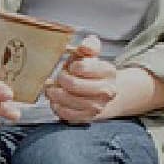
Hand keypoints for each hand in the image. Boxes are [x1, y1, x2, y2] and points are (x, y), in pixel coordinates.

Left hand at [42, 39, 163, 126]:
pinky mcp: (87, 118)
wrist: (102, 93)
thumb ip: (89, 46)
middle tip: (60, 77)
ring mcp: (97, 106)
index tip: (72, 67)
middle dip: (61, 79)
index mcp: (108, 72)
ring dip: (56, 93)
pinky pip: (66, 113)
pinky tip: (57, 100)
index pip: (81, 67)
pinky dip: (57, 106)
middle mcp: (106, 91)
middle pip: (72, 84)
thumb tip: (85, 47)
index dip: (71, 66)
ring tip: (56, 88)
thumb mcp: (91, 55)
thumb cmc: (91, 72)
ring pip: (67, 99)